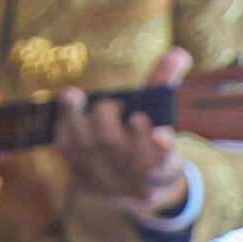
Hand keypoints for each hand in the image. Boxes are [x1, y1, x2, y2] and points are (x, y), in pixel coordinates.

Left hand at [55, 45, 192, 221]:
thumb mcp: (160, 116)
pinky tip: (65, 118)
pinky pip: (68, 156)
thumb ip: (164, 85)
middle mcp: (141, 184)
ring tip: (76, 99)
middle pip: (115, 147)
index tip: (157, 131)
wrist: (139, 187)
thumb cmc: (147, 140)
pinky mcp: (87, 187)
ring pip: (88, 151)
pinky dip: (64, 130)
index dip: (160, 148)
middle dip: (105, 116)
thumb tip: (178, 53)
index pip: (164, 162)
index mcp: (167, 167)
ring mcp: (112, 187)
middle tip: (110, 105)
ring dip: (78, 118)